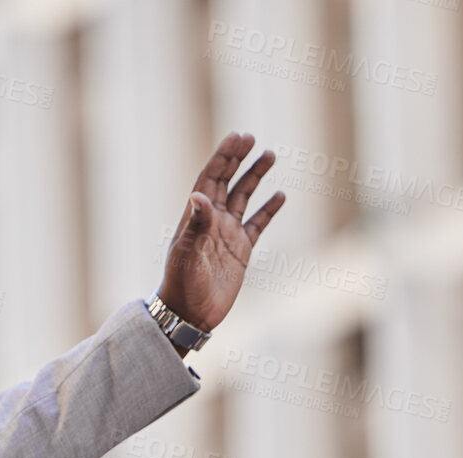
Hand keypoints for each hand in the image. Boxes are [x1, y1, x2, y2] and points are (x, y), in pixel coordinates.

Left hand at [158, 132, 286, 331]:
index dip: (222, 158)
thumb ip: (196, 225)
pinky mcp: (241, 250)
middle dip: (237, 159)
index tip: (237, 137)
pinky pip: (257, 224)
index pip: (209, 179)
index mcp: (196, 218)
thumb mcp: (188, 255)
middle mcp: (212, 221)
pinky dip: (268, 210)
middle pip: (226, 182)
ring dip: (254, 177)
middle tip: (251, 137)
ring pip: (243, 197)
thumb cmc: (182, 285)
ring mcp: (227, 234)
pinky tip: (280, 195)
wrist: (190, 315)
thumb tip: (199, 195)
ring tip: (270, 155)